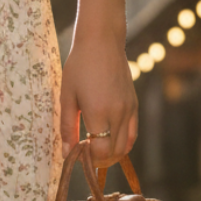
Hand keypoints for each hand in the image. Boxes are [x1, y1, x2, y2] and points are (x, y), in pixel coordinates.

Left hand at [60, 0, 137, 168]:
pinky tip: (108, 140)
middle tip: (84, 155)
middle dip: (99, 160)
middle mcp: (118, 113)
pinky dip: (121, 143)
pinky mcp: (134, 104)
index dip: (88, 158)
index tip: (76, 153)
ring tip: (96, 150)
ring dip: (111, 155)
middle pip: (114, 152)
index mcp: (99, 112)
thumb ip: (67, 128)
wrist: (102, 41)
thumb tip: (67, 153)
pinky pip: (132, 134)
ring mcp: (129, 109)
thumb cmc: (79, 66)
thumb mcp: (67, 97)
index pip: (99, 150)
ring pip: (125, 146)